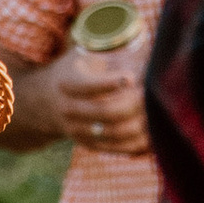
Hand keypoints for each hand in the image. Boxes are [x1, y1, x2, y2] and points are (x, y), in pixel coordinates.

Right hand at [4, 44, 149, 156]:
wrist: (46, 102)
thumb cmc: (75, 71)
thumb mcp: (84, 55)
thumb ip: (111, 54)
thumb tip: (146, 53)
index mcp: (66, 82)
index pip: (87, 86)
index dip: (110, 83)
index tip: (131, 77)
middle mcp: (68, 109)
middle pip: (105, 112)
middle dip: (133, 104)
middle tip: (152, 94)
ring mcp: (77, 130)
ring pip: (114, 133)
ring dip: (139, 125)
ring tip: (157, 112)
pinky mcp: (88, 144)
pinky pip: (116, 149)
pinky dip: (136, 143)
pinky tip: (153, 133)